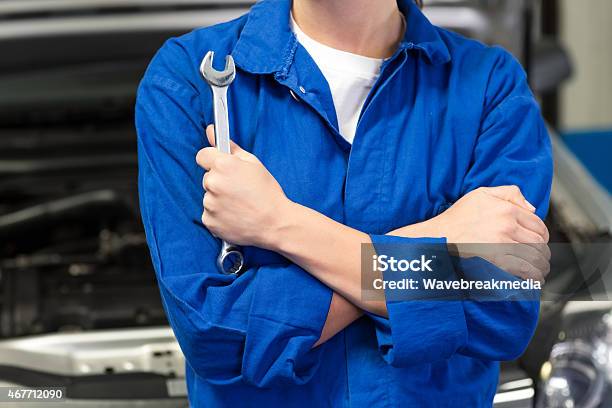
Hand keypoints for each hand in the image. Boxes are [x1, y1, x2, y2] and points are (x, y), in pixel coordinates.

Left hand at [195, 126, 291, 247]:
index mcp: (223, 165)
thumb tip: (211, 131)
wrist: (275, 223)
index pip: (202, 155)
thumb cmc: (267, 192)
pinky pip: (209, 213)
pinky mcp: (209, 221)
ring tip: (239, 204)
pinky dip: (218, 215)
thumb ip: (230, 147)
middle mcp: (213, 183)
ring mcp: (210, 204)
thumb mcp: (253, 164)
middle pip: (207, 177)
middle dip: (219, 181)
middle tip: (238, 189)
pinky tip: (235, 215)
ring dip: (219, 199)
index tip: (221, 166)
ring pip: (208, 196)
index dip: (212, 160)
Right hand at [392, 186, 550, 280]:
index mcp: (506, 209)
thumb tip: (531, 208)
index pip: (538, 225)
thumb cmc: (456, 218)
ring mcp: (502, 245)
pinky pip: (524, 271)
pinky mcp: (497, 262)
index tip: (539, 243)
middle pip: (539, 243)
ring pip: (535, 258)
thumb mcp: (480, 194)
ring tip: (538, 271)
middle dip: (543, 253)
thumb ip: (509, 193)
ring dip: (540, 267)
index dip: (542, 236)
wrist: (439, 237)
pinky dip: (532, 277)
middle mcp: (507, 226)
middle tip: (540, 259)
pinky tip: (531, 279)